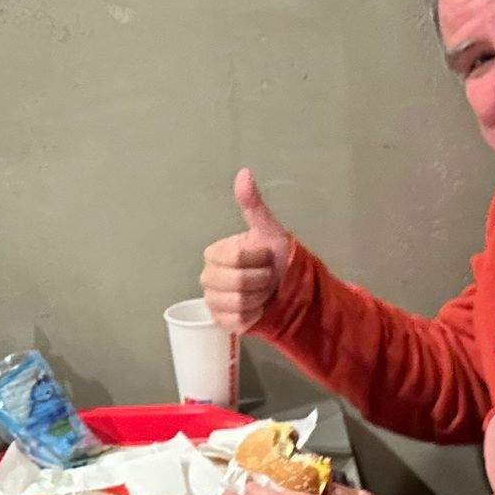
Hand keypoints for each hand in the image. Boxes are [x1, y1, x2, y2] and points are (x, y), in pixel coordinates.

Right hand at [200, 168, 295, 331]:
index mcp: (215, 254)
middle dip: (260, 280)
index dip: (256, 258)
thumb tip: (244, 173)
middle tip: (266, 276)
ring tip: (262, 292)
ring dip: (259, 298)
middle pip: (235, 282)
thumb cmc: (276, 259)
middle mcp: (208, 277)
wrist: (286, 289)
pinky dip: (253, 316)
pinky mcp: (221, 321)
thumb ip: (253, 205)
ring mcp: (212, 300)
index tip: (264, 256)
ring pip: (236, 303)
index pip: (233, 257)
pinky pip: (235, 321)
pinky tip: (257, 308)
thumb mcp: (268, 231)